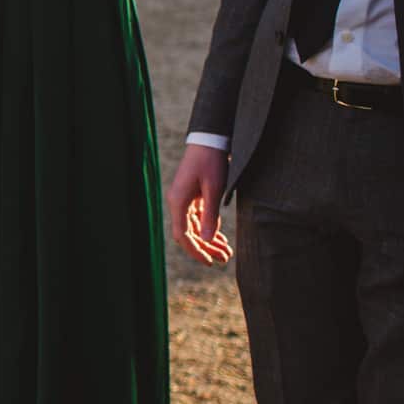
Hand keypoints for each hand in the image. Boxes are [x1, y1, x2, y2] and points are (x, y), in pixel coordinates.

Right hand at [165, 143, 233, 264]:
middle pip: (188, 233)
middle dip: (205, 248)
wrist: (209, 141)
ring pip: (194, 227)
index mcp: (179, 202)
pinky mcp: (191, 196)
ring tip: (226, 252)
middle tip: (224, 259)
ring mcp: (183, 199)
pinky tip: (220, 237)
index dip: (196, 251)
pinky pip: (197, 218)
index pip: (183, 235)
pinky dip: (208, 228)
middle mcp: (177, 203)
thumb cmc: (211, 163)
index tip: (210, 262)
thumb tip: (208, 240)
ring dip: (208, 240)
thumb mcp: (214, 189)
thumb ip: (211, 215)